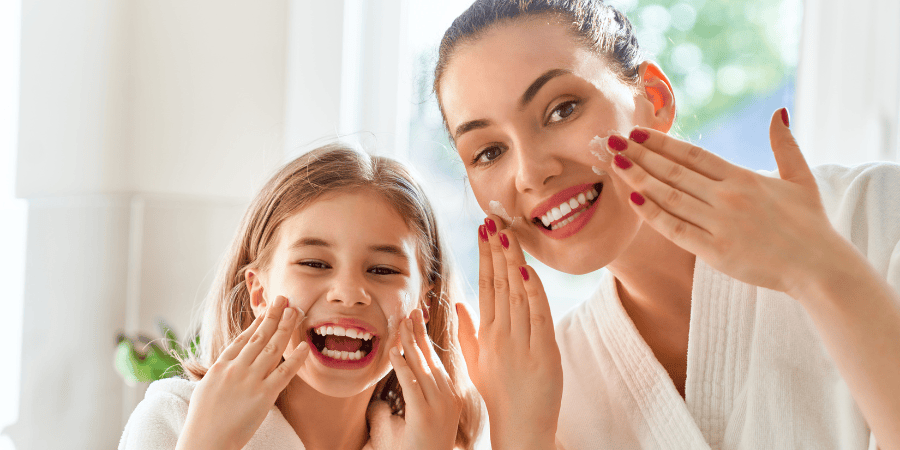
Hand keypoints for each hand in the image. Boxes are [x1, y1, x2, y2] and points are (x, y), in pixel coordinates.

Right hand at [176, 296, 308, 449]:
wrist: (205, 442)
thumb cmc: (203, 420)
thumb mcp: (206, 388)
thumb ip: (220, 372)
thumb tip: (228, 362)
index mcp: (221, 366)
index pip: (243, 338)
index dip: (258, 322)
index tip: (268, 309)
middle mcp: (236, 369)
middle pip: (260, 336)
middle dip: (274, 315)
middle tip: (285, 298)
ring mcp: (250, 380)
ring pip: (273, 348)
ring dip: (286, 327)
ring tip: (296, 312)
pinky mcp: (264, 395)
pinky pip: (284, 373)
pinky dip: (296, 359)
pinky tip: (305, 346)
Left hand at [390, 308, 461, 449]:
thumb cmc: (423, 446)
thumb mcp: (425, 417)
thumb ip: (414, 399)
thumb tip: (395, 387)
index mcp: (451, 395)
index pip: (437, 360)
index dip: (426, 339)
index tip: (417, 321)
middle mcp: (448, 396)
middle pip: (431, 359)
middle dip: (419, 334)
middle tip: (410, 313)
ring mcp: (439, 406)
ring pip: (422, 368)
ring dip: (409, 344)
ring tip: (400, 325)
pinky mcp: (425, 415)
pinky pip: (411, 385)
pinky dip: (402, 366)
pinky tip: (393, 353)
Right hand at [455, 216, 561, 449]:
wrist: (518, 427)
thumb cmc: (499, 394)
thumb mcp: (476, 363)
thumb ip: (467, 333)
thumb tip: (459, 305)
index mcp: (485, 333)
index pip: (484, 286)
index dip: (485, 256)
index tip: (484, 230)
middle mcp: (500, 334)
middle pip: (498, 283)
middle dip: (497, 249)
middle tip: (494, 219)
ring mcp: (520, 343)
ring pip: (516, 294)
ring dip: (513, 262)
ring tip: (508, 233)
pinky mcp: (542, 353)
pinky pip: (537, 317)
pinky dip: (533, 294)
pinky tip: (528, 271)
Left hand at [606, 109, 845, 297]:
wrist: (819, 266)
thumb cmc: (810, 224)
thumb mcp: (800, 178)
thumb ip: (785, 145)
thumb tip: (779, 112)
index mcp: (743, 177)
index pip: (693, 155)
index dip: (663, 143)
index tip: (638, 133)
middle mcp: (727, 196)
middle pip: (674, 172)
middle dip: (640, 155)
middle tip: (612, 142)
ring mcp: (720, 223)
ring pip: (670, 197)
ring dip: (640, 178)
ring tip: (615, 164)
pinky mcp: (715, 250)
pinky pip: (676, 229)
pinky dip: (654, 215)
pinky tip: (634, 199)